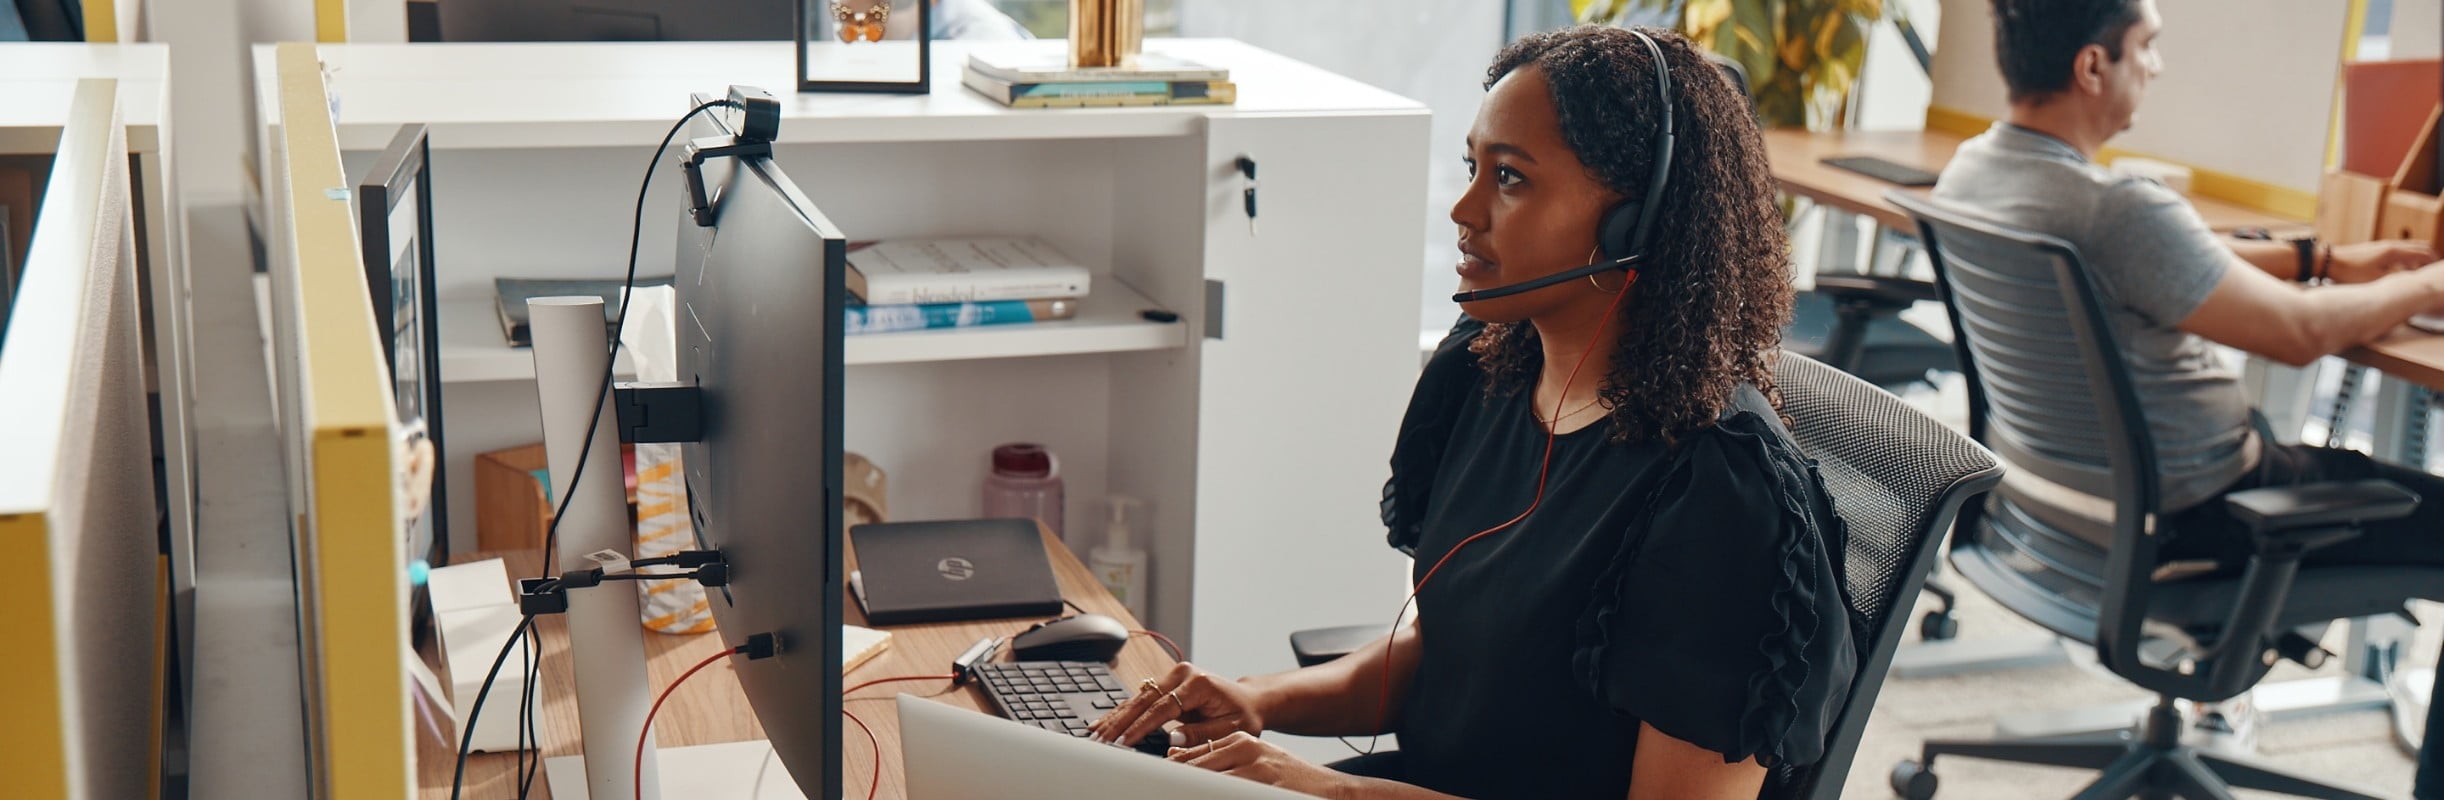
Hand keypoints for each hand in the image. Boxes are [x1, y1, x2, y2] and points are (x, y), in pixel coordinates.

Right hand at [1088, 662, 1266, 746]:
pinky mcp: (1167, 683)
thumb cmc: (1242, 715)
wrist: (1249, 700)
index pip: (1162, 708)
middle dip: (1120, 721)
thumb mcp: (1229, 728)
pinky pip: (1141, 699)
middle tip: (1102, 739)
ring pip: (1138, 698)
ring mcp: (1173, 676)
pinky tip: (1106, 721)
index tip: (1125, 741)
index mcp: (1198, 683)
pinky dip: (1123, 712)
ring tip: (1096, 733)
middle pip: (1144, 699)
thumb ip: (1201, 734)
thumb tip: (1172, 738)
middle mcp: (1182, 674)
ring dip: (1116, 716)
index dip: (1142, 726)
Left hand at [1172, 732, 1355, 797]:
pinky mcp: (1263, 788)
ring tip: (1170, 794)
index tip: (1156, 783)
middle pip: (1196, 770)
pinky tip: (1204, 796)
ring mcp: (1256, 773)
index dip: (1172, 773)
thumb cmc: (1288, 777)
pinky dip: (1212, 795)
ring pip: (1210, 784)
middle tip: (1156, 791)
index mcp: (1240, 741)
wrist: (1328, 788)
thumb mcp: (1254, 759)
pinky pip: (1227, 793)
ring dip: (1190, 790)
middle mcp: (1246, 752)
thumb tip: (1176, 758)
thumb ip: (1218, 757)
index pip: (1194, 756)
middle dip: (1175, 784)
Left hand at [2327, 240, 2439, 283]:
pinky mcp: (2375, 249)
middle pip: (2419, 247)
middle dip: (2430, 257)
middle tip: (2434, 270)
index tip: (2439, 272)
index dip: (2434, 262)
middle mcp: (2391, 245)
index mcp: (2395, 252)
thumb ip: (2397, 279)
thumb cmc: (2350, 272)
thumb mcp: (2376, 280)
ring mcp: (2382, 245)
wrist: (2327, 261)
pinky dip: (2406, 258)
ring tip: (2419, 272)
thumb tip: (2412, 281)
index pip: (2424, 253)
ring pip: (2408, 248)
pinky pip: (2397, 251)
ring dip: (2417, 258)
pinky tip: (2401, 271)